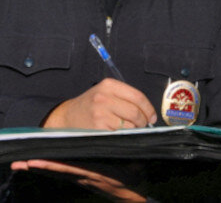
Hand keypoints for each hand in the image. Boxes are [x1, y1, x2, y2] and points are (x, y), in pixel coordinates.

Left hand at [10, 159, 143, 201]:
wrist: (131, 198)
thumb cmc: (134, 180)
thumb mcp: (136, 166)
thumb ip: (130, 156)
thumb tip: (132, 141)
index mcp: (95, 173)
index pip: (68, 168)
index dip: (51, 165)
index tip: (35, 161)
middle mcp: (83, 177)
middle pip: (56, 171)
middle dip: (37, 166)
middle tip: (18, 163)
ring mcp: (80, 179)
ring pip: (55, 173)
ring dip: (37, 168)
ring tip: (19, 164)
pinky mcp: (80, 179)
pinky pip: (60, 174)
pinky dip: (47, 169)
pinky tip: (34, 165)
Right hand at [42, 78, 156, 129]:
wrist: (67, 117)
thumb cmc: (91, 106)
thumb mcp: (105, 93)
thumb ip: (125, 98)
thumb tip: (149, 113)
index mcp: (109, 85)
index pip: (138, 97)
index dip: (149, 109)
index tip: (152, 117)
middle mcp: (104, 97)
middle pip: (135, 112)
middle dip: (143, 121)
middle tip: (143, 125)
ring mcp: (100, 113)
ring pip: (129, 124)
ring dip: (133, 129)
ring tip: (128, 128)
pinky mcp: (97, 127)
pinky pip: (120, 133)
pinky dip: (124, 135)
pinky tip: (118, 133)